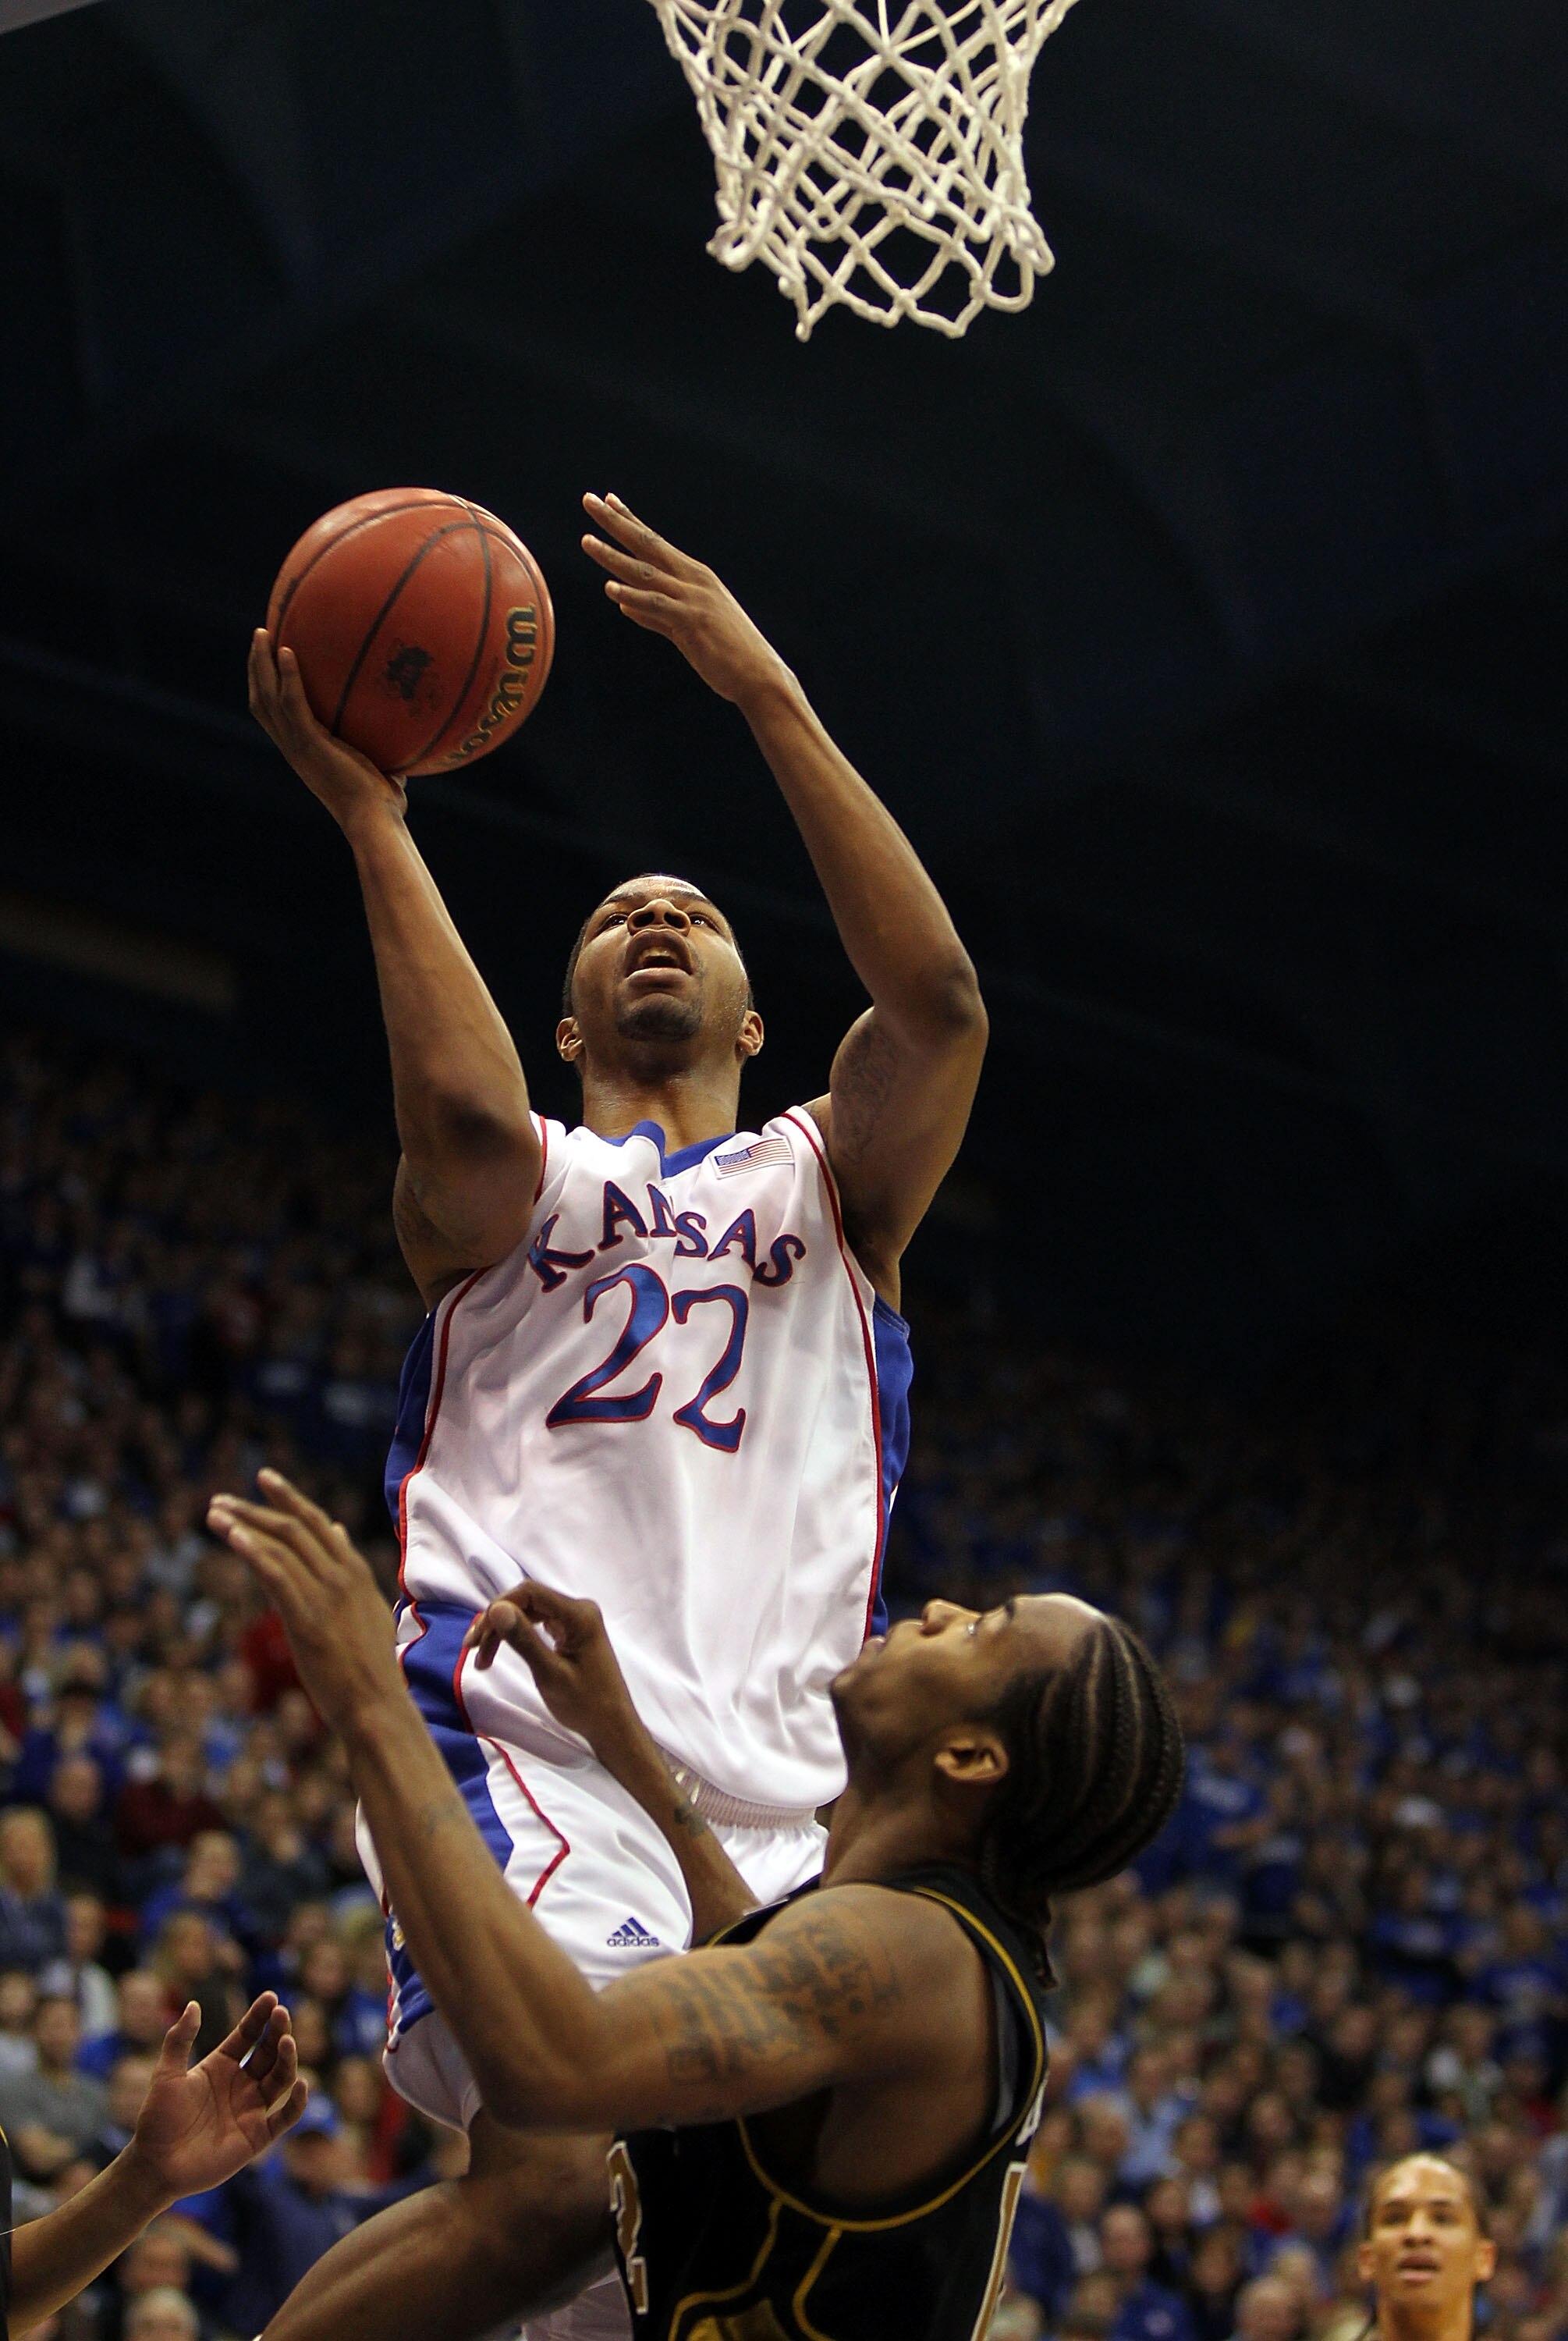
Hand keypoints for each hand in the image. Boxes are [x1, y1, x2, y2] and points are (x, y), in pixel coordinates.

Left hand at [126, 1994, 306, 2203]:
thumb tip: (193, 2004)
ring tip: (287, 2041)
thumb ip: (179, 2040)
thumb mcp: (166, 2075)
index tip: (271, 1997)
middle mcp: (240, 2085)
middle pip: (268, 2052)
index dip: (259, 2017)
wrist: (155, 2166)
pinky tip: (300, 2084)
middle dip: (277, 2032)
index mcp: (220, 2066)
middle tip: (281, 2014)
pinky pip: (284, 2118)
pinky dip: (297, 2103)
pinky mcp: (257, 2137)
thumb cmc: (157, 2120)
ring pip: (279, 2078)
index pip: (247, 2035)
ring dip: (287, 2059)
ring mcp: (250, 2110)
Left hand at [206, 1470, 403, 1733]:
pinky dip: (254, 1551)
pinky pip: (277, 1574)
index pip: (317, 1522)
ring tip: (214, 1514)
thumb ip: (347, 1568)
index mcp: (355, 1571)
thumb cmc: (369, 1664)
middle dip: (255, 1509)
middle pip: (294, 1528)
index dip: (290, 1497)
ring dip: (244, 1525)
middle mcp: (342, 1575)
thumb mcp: (365, 1605)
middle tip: (220, 1499)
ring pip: (282, 1545)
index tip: (264, 1479)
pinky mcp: (307, 1619)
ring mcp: (326, 1595)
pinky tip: (233, 1537)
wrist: (377, 1705)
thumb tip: (337, 1530)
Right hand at [248, 627, 408, 822]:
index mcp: (301, 752)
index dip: (266, 687)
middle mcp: (292, 748)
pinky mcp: (309, 744)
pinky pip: (292, 703)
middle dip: (256, 666)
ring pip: (266, 697)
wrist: (374, 822)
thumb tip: (409, 730)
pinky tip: (289, 650)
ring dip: (262, 663)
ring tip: (263, 633)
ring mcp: (297, 746)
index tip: (270, 660)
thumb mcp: (380, 768)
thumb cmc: (382, 805)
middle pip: (260, 700)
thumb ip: (383, 746)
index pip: (272, 715)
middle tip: (260, 635)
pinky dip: (287, 676)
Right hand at [463, 1580, 641, 1761]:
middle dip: (497, 1624)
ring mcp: (576, 1621)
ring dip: (504, 1632)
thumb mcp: (550, 1674)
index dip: (498, 1607)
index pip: (530, 1592)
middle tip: (471, 1652)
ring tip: (481, 1660)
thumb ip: (524, 1640)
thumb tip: (495, 1609)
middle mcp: (578, 1610)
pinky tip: (501, 1651)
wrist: (613, 1727)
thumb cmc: (586, 1704)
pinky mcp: (572, 1633)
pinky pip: (539, 1625)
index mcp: (579, 1614)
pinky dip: (518, 1638)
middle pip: (527, 1603)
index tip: (476, 1637)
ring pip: (529, 1614)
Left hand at [581, 494, 793, 710]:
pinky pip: (656, 606)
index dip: (630, 520)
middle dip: (616, 522)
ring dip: (613, 557)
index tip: (607, 500)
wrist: (758, 676)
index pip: (654, 542)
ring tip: (586, 541)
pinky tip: (610, 589)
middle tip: (590, 500)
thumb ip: (653, 616)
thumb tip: (624, 607)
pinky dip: (633, 597)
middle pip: (647, 545)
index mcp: (693, 576)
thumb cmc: (726, 653)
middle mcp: (692, 580)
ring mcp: (692, 599)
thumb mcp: (686, 629)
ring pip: (644, 572)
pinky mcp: (692, 622)